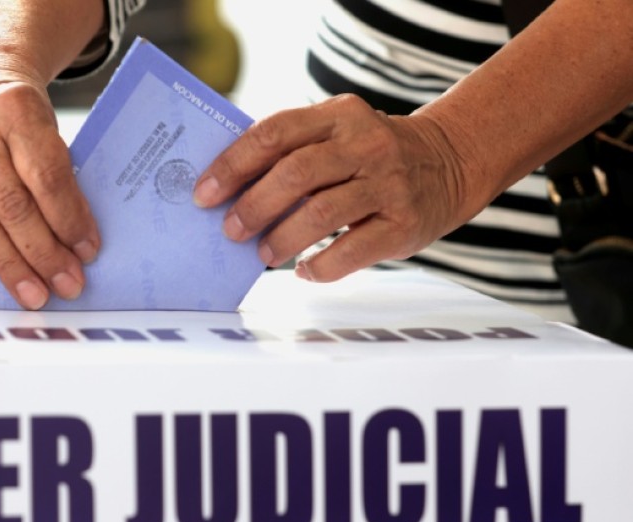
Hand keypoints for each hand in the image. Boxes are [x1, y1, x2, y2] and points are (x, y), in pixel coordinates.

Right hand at [0, 56, 99, 308]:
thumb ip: (57, 174)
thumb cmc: (19, 112)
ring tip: (34, 295)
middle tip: (68, 284)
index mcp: (16, 109)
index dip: (69, 219)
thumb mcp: (46, 126)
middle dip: (43, 252)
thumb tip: (77, 243)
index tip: (88, 251)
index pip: (46, 176)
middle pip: (12, 204)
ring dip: (9, 267)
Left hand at [192, 94, 483, 282]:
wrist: (452, 162)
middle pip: (296, 174)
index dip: (233, 164)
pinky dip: (320, 266)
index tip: (204, 193)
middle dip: (253, 205)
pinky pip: (352, 251)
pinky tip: (305, 269)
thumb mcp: (338, 132)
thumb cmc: (371, 154)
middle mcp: (366, 145)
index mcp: (339, 115)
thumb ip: (292, 150)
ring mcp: (388, 184)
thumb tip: (226, 189)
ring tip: (263, 253)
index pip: (275, 133)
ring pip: (321, 214)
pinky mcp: (404, 224)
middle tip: (230, 230)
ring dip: (282, 238)